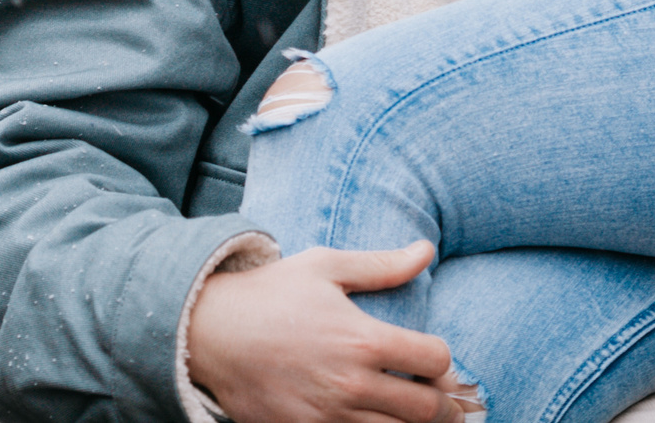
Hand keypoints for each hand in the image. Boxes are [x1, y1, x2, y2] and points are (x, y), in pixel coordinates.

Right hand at [186, 242, 469, 422]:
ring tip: (415, 417)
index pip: (435, 360)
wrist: (209, 333)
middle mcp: (351, 384)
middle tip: (444, 403)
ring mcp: (328, 418)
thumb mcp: (325, 267)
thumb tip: (426, 249)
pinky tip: (375, 422)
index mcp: (362, 339)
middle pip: (427, 410)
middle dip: (445, 407)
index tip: (435, 360)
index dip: (443, 360)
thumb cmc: (270, 294)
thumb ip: (381, 265)